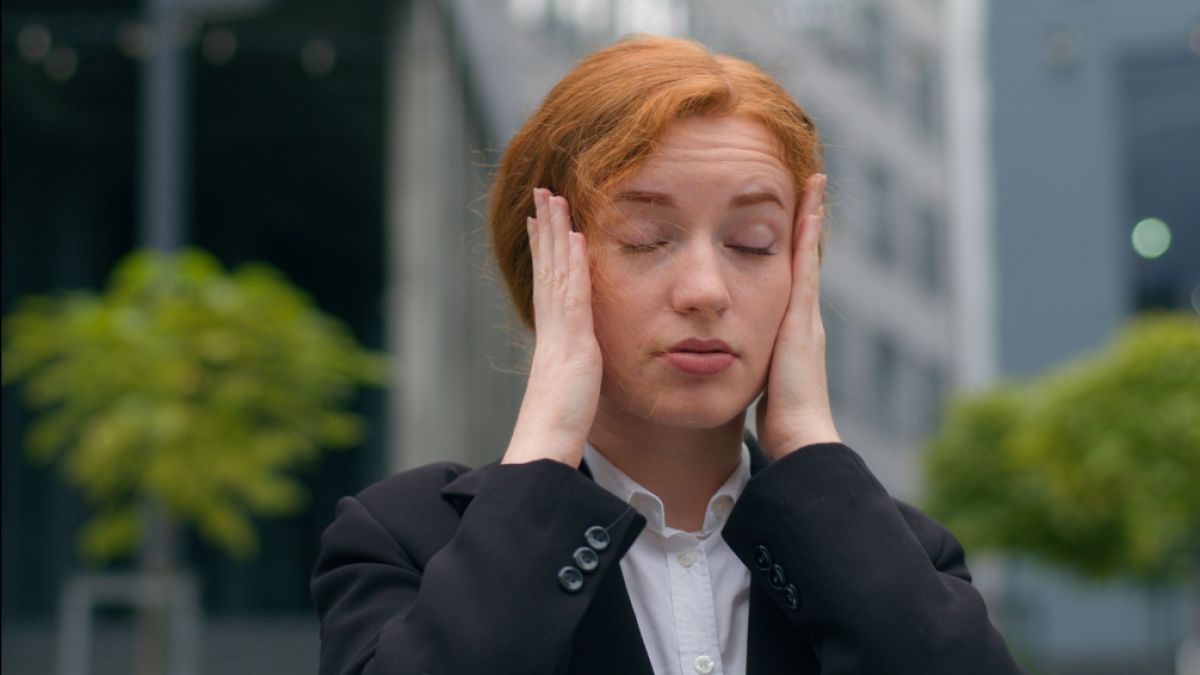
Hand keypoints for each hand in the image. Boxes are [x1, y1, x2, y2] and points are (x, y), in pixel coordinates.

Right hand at [502, 188, 602, 465]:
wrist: (545, 442)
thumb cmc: (558, 424)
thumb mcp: (571, 386)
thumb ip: (574, 367)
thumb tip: (578, 363)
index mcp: (553, 334)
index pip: (548, 280)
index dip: (544, 248)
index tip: (540, 220)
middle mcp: (552, 325)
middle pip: (547, 265)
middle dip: (545, 227)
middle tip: (542, 192)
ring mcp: (559, 330)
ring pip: (556, 270)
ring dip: (555, 232)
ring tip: (553, 198)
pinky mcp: (572, 340)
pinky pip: (572, 293)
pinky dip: (572, 263)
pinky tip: (575, 237)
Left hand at [756, 174, 840, 458]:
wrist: (800, 436)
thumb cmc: (779, 421)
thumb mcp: (759, 383)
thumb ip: (749, 367)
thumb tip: (724, 361)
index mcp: (791, 331)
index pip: (791, 280)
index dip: (791, 250)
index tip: (789, 218)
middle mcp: (803, 317)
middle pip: (802, 259)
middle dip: (805, 223)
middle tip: (811, 186)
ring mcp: (807, 315)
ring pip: (806, 255)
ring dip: (810, 219)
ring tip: (813, 185)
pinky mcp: (803, 318)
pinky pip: (804, 267)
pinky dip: (807, 237)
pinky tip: (807, 210)